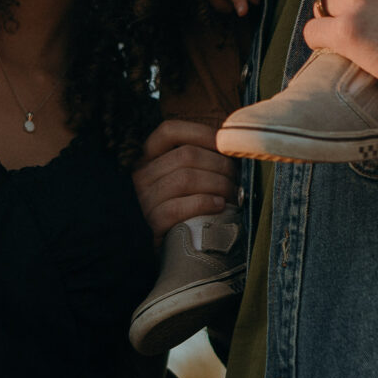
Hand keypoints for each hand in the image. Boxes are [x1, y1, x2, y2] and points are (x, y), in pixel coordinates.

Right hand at [134, 119, 235, 240]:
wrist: (175, 246)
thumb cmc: (188, 204)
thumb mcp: (188, 175)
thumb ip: (202, 156)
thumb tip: (232, 140)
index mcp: (149, 156)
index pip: (169, 131)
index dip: (201, 133)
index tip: (224, 144)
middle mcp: (142, 174)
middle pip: (185, 155)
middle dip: (219, 165)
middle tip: (235, 178)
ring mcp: (145, 198)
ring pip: (185, 179)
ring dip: (217, 184)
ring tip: (231, 194)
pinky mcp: (153, 221)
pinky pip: (179, 207)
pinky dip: (205, 203)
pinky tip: (219, 206)